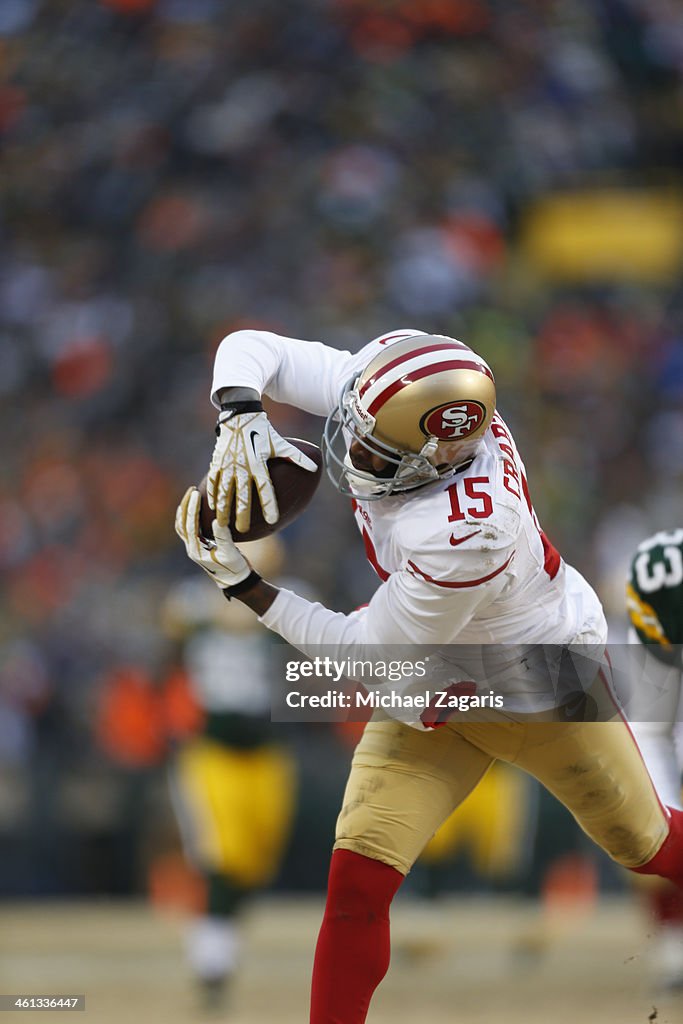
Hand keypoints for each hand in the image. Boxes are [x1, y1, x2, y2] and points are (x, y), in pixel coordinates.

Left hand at [175, 487, 251, 588]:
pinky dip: (190, 516)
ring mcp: (194, 547)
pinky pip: (189, 528)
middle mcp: (191, 548)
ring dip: (185, 510)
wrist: (235, 581)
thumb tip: (216, 520)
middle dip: (186, 505)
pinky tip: (197, 508)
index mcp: (196, 550)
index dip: (192, 508)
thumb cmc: (234, 568)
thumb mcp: (231, 553)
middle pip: (182, 523)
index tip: (196, 493)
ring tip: (191, 495)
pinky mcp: (199, 545)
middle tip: (192, 490)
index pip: (190, 525)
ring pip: (183, 526)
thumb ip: (223, 537)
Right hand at [208, 410, 316, 531]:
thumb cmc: (263, 431)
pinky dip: (212, 495)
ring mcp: (228, 465)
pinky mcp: (217, 462)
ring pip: (224, 491)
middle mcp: (242, 467)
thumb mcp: (280, 443)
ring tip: (223, 525)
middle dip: (242, 514)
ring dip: (223, 509)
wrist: (240, 415)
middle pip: (242, 495)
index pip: (266, 488)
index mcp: (259, 464)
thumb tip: (315, 468)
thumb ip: (296, 457)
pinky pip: (213, 481)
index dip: (270, 505)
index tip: (272, 520)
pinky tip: (212, 507)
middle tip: (243, 531)